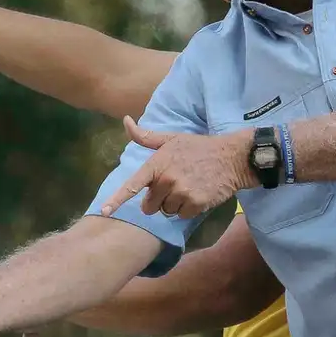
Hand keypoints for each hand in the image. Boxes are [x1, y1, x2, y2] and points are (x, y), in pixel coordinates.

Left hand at [100, 116, 252, 218]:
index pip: (133, 184)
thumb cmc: (198, 148)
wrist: (232, 157)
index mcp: (157, 164)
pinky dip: (188, 209)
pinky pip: (182, 216)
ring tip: (188, 187)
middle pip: (149, 205)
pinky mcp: (195, 204)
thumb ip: (146, 136)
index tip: (104, 211)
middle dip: (158, 199)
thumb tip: (126, 121)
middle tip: (174, 184)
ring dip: (174, 204)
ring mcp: (181, 192)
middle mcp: (166, 179)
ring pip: (166, 211)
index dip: (116, 199)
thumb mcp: (171, 139)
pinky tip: (198, 194)